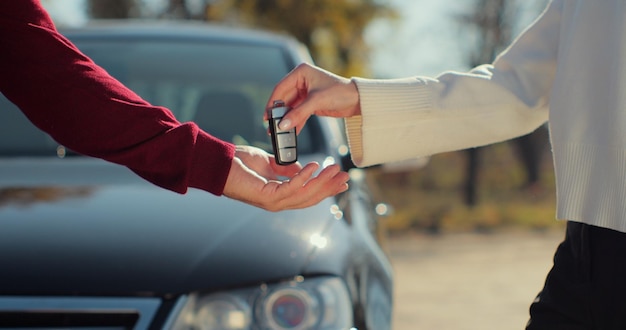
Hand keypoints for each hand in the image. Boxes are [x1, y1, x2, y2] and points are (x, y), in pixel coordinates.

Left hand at [222, 145, 349, 210]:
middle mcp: (278, 202)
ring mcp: (272, 201)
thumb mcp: (269, 163)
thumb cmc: (238, 162)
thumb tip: (304, 169)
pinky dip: (304, 177)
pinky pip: (291, 188)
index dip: (326, 188)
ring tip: (334, 169)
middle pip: (310, 198)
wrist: (219, 163)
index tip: (341, 180)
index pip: (308, 195)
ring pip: (304, 194)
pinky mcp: (266, 196)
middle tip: (346, 177)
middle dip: (329, 187)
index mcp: (279, 195)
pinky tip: (314, 166)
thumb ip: (286, 168)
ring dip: (322, 181)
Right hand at [265, 63, 360, 133]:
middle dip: (278, 114)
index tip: (266, 116)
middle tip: (271, 127)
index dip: (272, 103)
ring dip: (286, 120)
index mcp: (301, 72)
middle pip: (284, 99)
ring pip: (290, 107)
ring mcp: (305, 92)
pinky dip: (295, 122)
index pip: (281, 88)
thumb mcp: (317, 102)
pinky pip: (298, 113)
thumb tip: (283, 125)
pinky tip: (291, 132)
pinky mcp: (310, 102)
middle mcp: (301, 80)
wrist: (357, 100)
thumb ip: (299, 113)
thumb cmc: (340, 93)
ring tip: (278, 133)